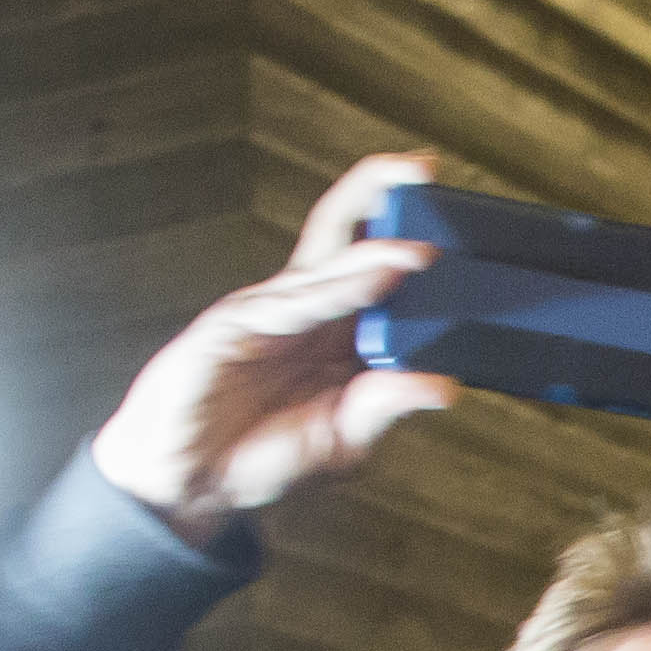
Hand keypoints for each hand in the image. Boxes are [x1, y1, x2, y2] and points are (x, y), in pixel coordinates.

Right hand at [90, 150, 463, 545]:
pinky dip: (340, 288)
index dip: (409, 236)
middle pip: (346, 236)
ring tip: (423, 244)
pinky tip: (378, 275)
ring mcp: (270, 311)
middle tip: (428, 167)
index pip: (377, 269)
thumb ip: (384, 406)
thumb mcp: (342, 440)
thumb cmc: (261, 457)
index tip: (461, 218)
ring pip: (325, 260)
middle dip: (385, 195)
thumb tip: (446, 387)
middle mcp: (307, 310)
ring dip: (374, 245)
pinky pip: (296, 300)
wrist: (189, 484)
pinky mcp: (236, 323)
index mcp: (335, 333)